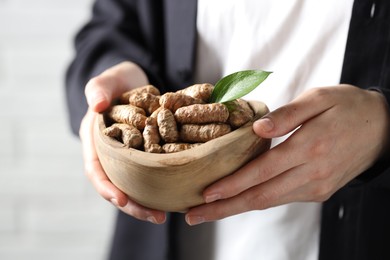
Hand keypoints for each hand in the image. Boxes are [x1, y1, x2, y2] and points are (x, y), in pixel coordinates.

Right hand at [79, 61, 165, 223]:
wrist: (134, 82)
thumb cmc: (118, 81)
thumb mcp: (108, 80)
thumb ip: (99, 88)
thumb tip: (98, 105)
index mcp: (95, 141)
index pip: (96, 170)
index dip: (107, 187)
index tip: (122, 200)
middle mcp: (110, 154)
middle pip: (117, 186)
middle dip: (133, 204)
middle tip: (156, 216)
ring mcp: (128, 157)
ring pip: (135, 185)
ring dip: (148, 202)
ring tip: (166, 214)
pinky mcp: (145, 155)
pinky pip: (151, 174)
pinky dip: (161, 185)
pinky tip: (177, 194)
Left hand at [185, 85, 389, 224]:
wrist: (382, 129)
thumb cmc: (347, 107)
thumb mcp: (319, 98)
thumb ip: (288, 114)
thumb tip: (258, 128)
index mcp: (309, 147)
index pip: (262, 172)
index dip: (232, 185)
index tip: (206, 193)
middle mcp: (312, 174)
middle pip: (260, 197)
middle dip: (224, 208)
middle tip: (195, 216)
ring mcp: (316, 187)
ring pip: (269, 202)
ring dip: (237, 208)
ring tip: (210, 211)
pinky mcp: (318, 191)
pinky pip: (281, 198)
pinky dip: (257, 200)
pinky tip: (239, 199)